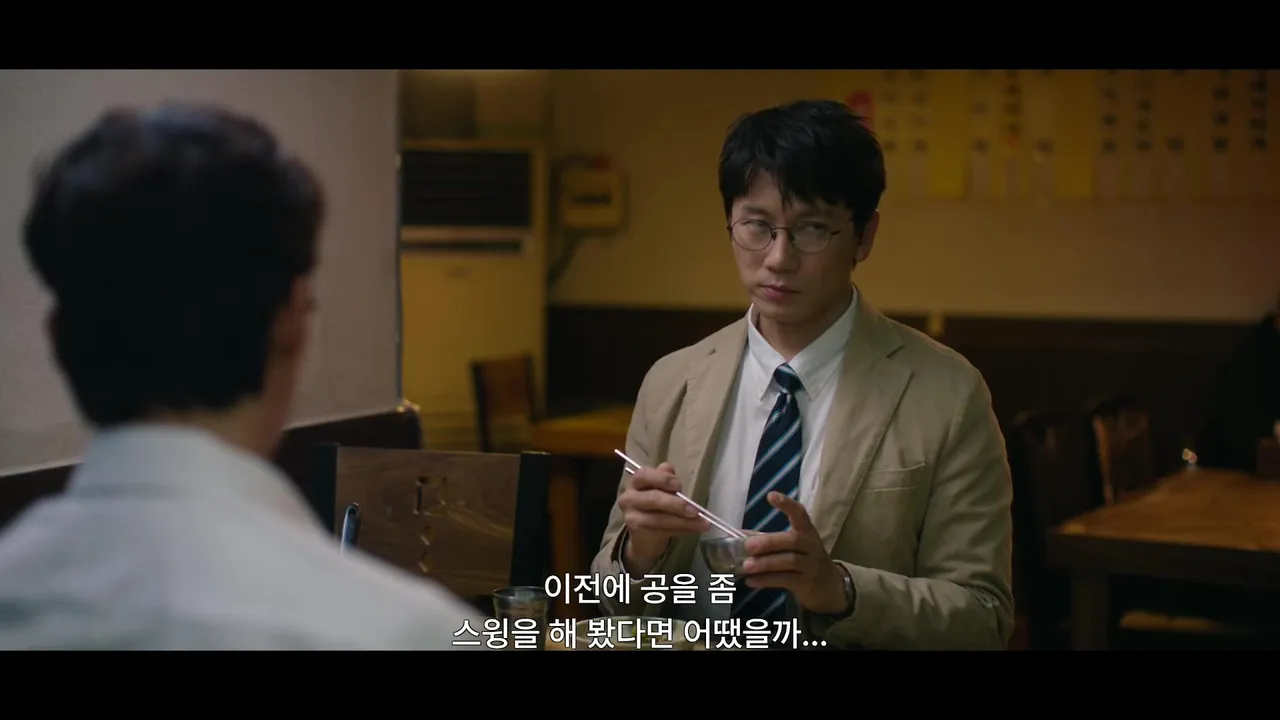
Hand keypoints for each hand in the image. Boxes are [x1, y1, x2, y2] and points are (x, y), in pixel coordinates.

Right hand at [617, 462, 708, 572]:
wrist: (645, 532)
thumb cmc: (656, 505)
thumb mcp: (662, 488)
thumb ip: (665, 478)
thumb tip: (669, 468)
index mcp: (636, 482)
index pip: (644, 475)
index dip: (662, 479)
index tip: (679, 485)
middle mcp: (629, 497)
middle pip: (653, 499)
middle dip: (677, 505)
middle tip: (696, 510)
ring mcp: (631, 516)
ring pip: (659, 518)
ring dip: (683, 521)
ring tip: (702, 522)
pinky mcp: (637, 532)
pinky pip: (662, 530)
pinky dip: (681, 529)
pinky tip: (694, 528)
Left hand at [741, 491, 847, 614]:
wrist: (828, 585)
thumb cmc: (804, 558)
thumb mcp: (791, 546)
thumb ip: (767, 539)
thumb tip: (739, 535)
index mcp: (806, 531)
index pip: (799, 514)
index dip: (787, 504)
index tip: (771, 496)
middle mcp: (811, 545)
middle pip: (792, 540)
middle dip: (769, 542)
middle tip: (749, 545)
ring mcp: (811, 565)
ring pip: (789, 561)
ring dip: (766, 563)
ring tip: (746, 566)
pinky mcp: (806, 583)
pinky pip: (785, 580)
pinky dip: (766, 580)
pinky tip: (750, 581)